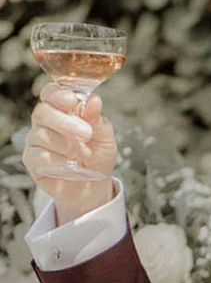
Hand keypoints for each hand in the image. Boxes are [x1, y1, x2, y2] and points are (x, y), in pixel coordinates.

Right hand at [23, 83, 117, 223]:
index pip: (51, 94)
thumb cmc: (97, 159)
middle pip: (43, 112)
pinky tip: (71, 167)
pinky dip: (58, 162)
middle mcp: (46, 123)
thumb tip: (94, 100)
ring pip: (41, 135)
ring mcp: (37, 141)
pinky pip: (40, 156)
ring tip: (84, 156)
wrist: (94, 188)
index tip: (72, 99)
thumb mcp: (105, 140)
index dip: (57, 94)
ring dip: (66, 146)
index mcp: (62, 111)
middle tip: (86, 133)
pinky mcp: (33, 160)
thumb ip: (98, 121)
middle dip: (65, 121)